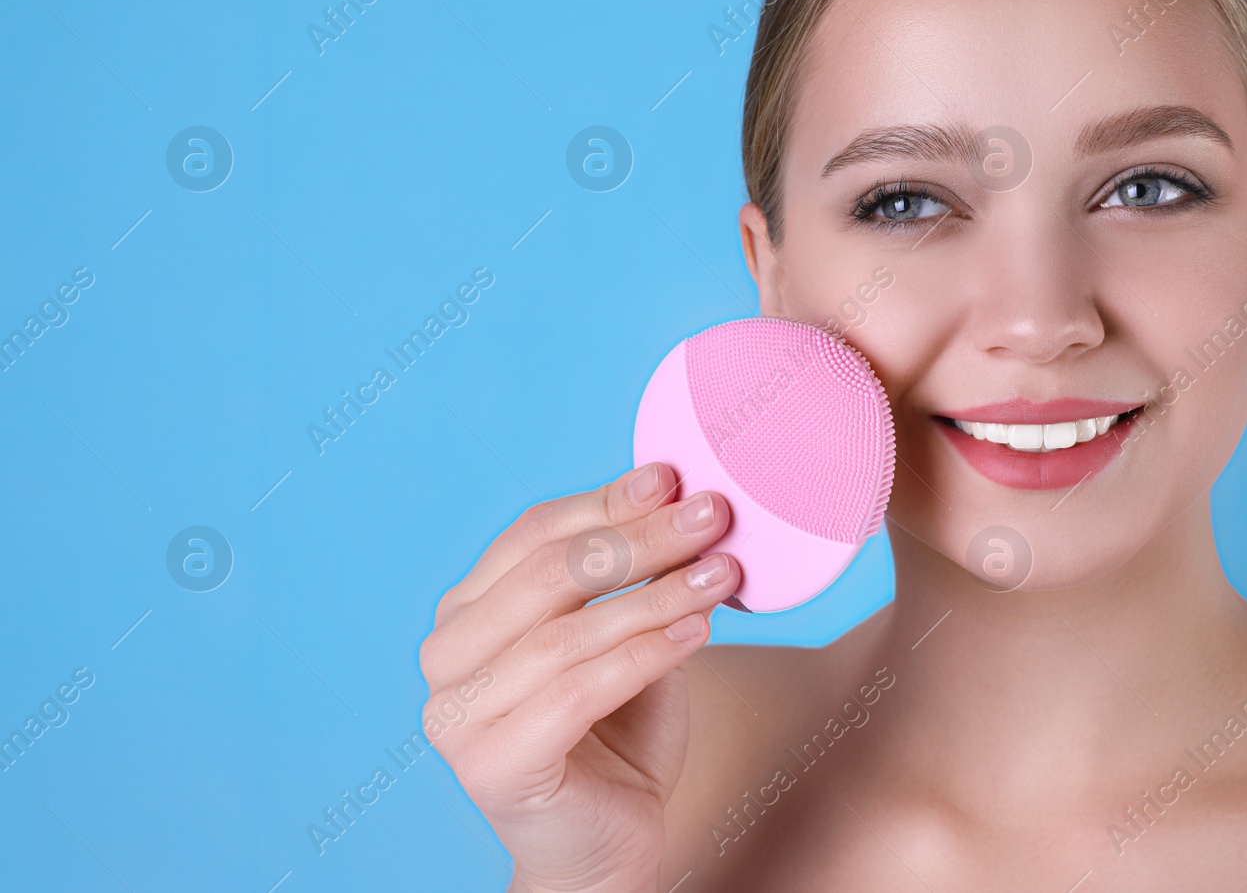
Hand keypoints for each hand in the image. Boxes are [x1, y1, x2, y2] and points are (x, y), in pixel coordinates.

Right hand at [419, 463, 740, 891]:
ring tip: (720, 575)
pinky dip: (643, 655)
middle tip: (712, 516)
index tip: (675, 478)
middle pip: (548, 574)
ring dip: (654, 596)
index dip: (607, 501)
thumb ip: (637, 581)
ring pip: (566, 633)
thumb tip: (686, 502)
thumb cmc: (618, 737)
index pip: (534, 535)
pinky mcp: (491, 765)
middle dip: (640, 538)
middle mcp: (446, 656)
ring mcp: (457, 714)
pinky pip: (575, 692)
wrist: (608, 847)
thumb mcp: (629, 638)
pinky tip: (698, 633)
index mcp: (468, 611)